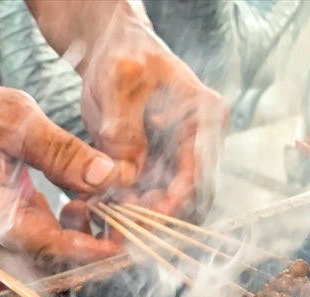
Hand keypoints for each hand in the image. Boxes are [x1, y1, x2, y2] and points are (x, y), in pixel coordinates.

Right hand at [0, 77, 121, 268]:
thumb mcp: (10, 118)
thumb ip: (62, 152)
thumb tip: (110, 176)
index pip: (55, 247)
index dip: (100, 245)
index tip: (134, 234)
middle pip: (55, 265)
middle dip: (95, 243)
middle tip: (124, 211)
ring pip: (46, 263)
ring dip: (79, 239)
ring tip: (97, 201)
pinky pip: (31, 253)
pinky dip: (59, 235)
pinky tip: (73, 204)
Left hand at [76, 5, 229, 219]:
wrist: (112, 52)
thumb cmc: (124, 54)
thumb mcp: (121, 82)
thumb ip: (124, 128)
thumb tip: (125, 175)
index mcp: (206, 117)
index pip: (201, 171)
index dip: (177, 200)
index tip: (149, 218)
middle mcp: (200, 143)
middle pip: (190, 197)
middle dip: (158, 218)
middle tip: (125, 230)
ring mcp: (178, 159)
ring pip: (169, 204)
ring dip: (141, 219)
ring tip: (109, 223)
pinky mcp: (157, 169)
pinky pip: (147, 199)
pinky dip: (128, 209)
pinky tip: (103, 211)